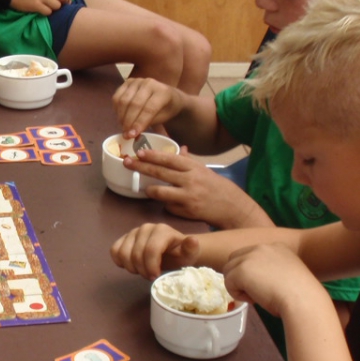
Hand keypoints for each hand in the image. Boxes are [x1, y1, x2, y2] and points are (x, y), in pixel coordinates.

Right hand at [110, 223, 200, 279]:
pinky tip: (132, 266)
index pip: (150, 250)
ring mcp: (133, 232)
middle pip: (136, 255)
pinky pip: (114, 250)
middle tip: (150, 276)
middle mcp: (145, 228)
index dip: (151, 267)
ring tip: (142, 271)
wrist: (173, 251)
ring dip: (131, 267)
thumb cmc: (181, 254)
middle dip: (142, 270)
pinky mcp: (124, 238)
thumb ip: (191, 248)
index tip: (155, 276)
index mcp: (161, 230)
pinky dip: (120, 262)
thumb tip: (192, 240)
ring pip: (122, 253)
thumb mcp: (190, 254)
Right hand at [114, 77, 180, 136]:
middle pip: (134, 104)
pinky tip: (121, 117)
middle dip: (128, 122)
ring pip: (123, 100)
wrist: (167, 95)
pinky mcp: (127, 82)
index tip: (131, 135)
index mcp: (162, 92)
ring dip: (121, 117)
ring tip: (123, 128)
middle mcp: (149, 83)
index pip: (149, 109)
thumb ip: (147, 123)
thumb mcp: (162, 118)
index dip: (139, 122)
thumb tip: (131, 133)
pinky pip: (117, 97)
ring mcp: (137, 81)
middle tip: (126, 135)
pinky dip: (116, 109)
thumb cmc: (166, 109)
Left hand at [126, 149, 269, 228]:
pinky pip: (168, 207)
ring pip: (159, 192)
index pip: (169, 159)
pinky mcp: (187, 212)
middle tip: (127, 163)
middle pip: (160, 173)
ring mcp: (188, 197)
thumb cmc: (215, 187)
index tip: (139, 152)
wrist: (232, 207)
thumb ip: (188, 161)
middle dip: (141, 167)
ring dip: (150, 190)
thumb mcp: (203, 170)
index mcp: (194, 168)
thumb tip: (180, 148)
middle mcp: (190, 181)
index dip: (153, 155)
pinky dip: (166, 205)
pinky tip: (169, 204)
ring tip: (147, 189)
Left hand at [221, 243, 319, 316]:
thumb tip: (255, 281)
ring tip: (256, 297)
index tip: (263, 286)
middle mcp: (262, 247)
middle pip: (235, 259)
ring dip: (238, 286)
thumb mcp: (287, 275)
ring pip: (229, 271)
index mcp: (276, 247)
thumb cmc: (301, 295)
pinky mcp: (242, 269)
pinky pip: (228, 283)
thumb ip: (271, 271)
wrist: (303, 300)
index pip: (250, 255)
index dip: (251, 273)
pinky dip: (238, 295)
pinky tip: (254, 300)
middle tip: (255, 293)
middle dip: (239, 277)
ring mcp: (250, 256)